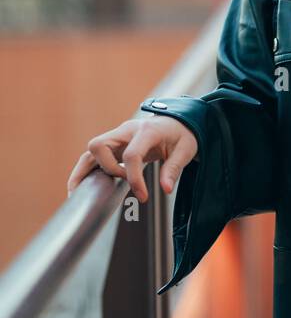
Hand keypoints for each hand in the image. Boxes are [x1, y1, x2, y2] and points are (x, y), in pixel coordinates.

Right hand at [66, 115, 198, 202]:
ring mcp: (117, 137)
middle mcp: (126, 131)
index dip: (134, 178)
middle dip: (106, 169)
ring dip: (83, 171)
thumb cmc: (182, 134)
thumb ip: (174, 169)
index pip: (132, 154)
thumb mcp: (186, 150)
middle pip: (99, 145)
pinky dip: (85, 171)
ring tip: (76, 196)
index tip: (143, 196)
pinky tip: (82, 188)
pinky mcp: (113, 145)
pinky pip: (93, 156)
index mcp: (147, 131)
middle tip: (121, 185)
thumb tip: (165, 190)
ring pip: (90, 151)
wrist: (178, 121)